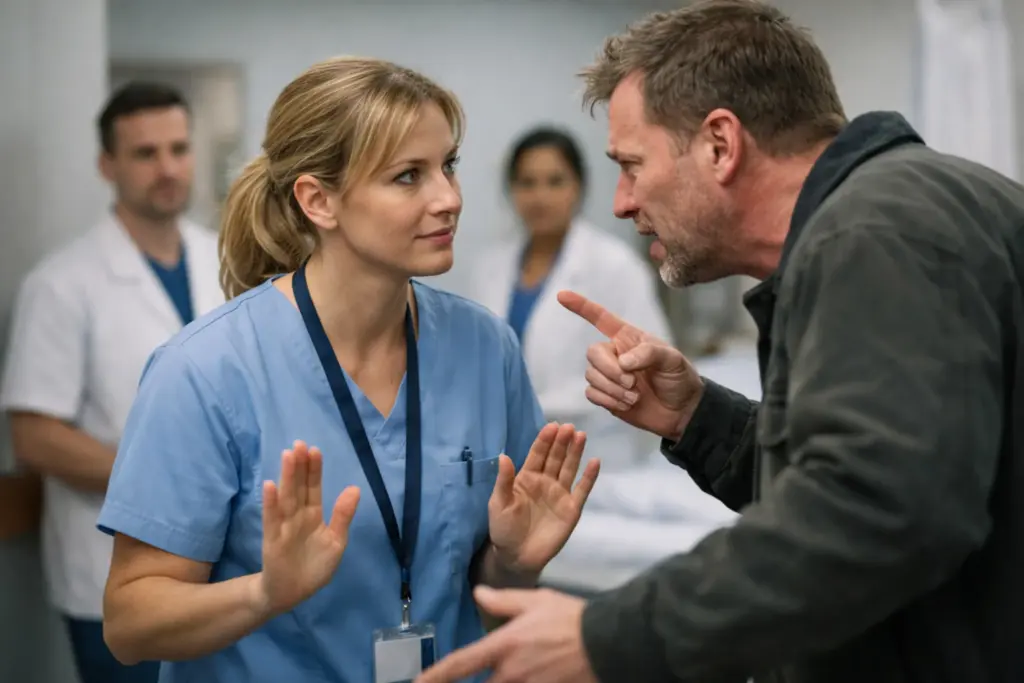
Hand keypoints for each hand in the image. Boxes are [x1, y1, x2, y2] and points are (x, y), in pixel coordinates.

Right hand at [256, 440, 360, 616]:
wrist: (291, 593)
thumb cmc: (314, 567)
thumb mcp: (336, 542)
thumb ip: (343, 516)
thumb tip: (355, 488)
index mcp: (313, 515)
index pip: (313, 488)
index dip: (314, 470)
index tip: (315, 450)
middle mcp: (297, 516)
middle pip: (299, 487)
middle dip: (300, 466)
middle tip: (299, 444)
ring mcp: (284, 526)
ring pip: (286, 497)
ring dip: (287, 477)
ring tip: (288, 455)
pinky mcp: (273, 540)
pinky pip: (272, 519)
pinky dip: (270, 503)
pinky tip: (269, 485)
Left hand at [415, 586, 596, 682]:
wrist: (608, 643)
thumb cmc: (570, 618)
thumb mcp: (535, 600)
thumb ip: (502, 600)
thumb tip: (477, 593)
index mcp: (504, 646)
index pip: (460, 664)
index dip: (434, 677)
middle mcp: (511, 674)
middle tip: (459, 680)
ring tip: (499, 676)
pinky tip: (520, 679)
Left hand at [488, 423, 598, 573]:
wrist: (517, 557)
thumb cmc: (503, 528)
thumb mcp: (498, 503)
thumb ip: (504, 481)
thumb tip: (504, 455)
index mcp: (527, 478)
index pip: (537, 454)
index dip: (544, 440)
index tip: (551, 426)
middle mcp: (545, 482)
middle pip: (555, 457)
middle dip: (561, 442)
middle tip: (568, 427)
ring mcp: (560, 494)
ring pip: (569, 468)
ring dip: (575, 452)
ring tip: (581, 435)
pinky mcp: (572, 509)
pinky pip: (582, 489)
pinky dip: (589, 476)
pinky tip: (595, 462)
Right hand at [558, 289, 703, 440]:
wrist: (682, 411)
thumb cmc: (679, 378)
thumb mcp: (672, 359)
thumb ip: (648, 354)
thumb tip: (622, 362)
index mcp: (628, 338)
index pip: (601, 318)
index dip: (581, 306)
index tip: (562, 295)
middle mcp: (615, 354)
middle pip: (592, 352)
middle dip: (609, 369)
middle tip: (632, 381)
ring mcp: (609, 376)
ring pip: (591, 376)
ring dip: (613, 388)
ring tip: (634, 396)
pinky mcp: (606, 396)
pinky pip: (591, 394)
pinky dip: (608, 400)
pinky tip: (627, 404)